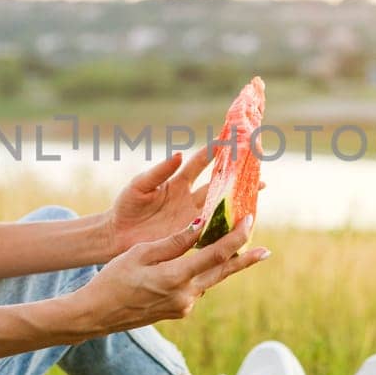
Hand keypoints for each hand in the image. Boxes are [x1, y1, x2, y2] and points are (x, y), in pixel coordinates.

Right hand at [77, 215, 268, 335]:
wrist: (96, 315)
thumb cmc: (112, 279)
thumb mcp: (140, 254)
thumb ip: (173, 243)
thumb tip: (200, 226)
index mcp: (175, 278)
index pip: (216, 255)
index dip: (236, 238)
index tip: (250, 221)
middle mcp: (185, 296)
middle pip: (223, 273)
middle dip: (245, 259)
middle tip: (265, 249)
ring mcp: (183, 306)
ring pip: (210, 280)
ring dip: (224, 266)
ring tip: (240, 251)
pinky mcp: (178, 311)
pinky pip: (197, 288)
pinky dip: (204, 275)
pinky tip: (204, 265)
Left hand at [104, 144, 266, 254]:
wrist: (118, 235)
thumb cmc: (126, 206)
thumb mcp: (140, 186)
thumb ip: (159, 171)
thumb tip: (179, 153)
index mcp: (177, 182)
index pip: (200, 163)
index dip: (214, 151)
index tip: (230, 139)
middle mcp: (188, 197)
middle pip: (218, 185)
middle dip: (237, 178)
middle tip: (258, 171)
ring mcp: (191, 217)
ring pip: (220, 207)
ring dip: (237, 202)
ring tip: (257, 196)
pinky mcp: (190, 235)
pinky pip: (212, 231)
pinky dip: (227, 229)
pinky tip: (243, 227)